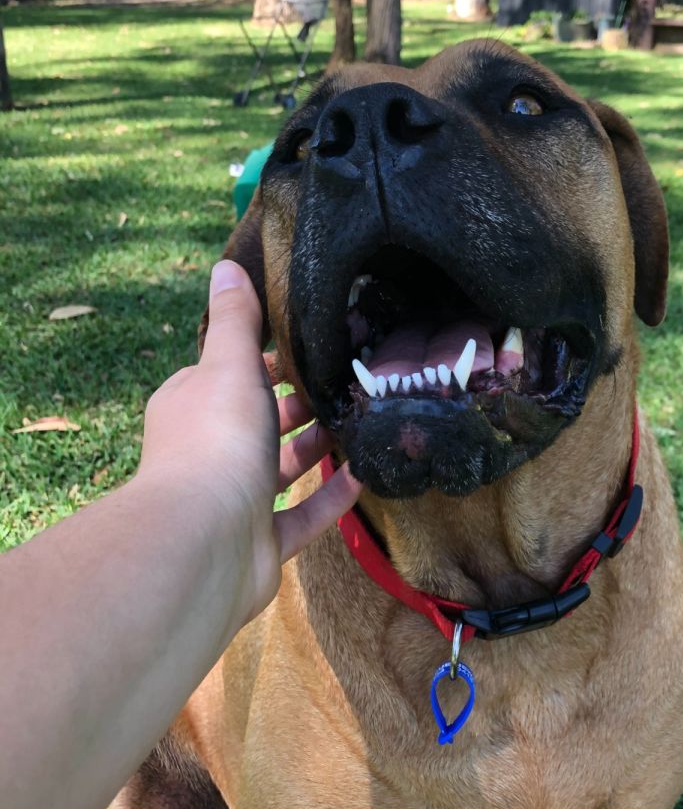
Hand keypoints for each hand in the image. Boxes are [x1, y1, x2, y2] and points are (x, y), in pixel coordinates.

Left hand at [137, 260, 359, 626]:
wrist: (205, 541)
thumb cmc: (216, 441)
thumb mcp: (229, 366)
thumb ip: (237, 321)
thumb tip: (228, 267)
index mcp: (192, 406)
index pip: (229, 374)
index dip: (267, 361)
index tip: (312, 344)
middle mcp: (209, 452)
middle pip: (259, 422)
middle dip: (299, 404)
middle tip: (348, 381)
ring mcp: (235, 501)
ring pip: (281, 469)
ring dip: (317, 447)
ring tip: (360, 421)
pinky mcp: (261, 542)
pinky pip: (303, 515)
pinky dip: (332, 497)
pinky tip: (364, 475)